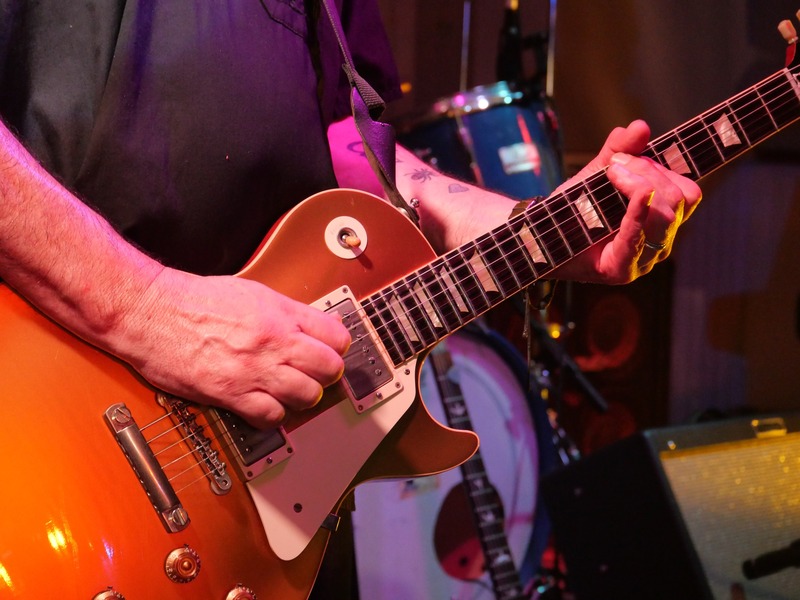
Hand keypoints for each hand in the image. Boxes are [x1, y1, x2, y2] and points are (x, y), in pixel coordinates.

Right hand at [117, 270, 350, 428]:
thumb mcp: (251, 293)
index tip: (330, 352)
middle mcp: (274, 340)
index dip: (337, 347)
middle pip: (329, 368)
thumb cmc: (194, 300)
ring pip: (307, 396)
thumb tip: (313, 328)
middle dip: (327, 374)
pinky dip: (273, 415)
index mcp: (280, 313)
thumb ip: (285, 312)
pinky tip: (265, 405)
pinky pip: (272, 416)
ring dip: (304, 397)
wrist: (152, 312)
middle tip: (316, 375)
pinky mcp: (231, 393)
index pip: (336, 336)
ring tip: (292, 392)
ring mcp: (255, 369)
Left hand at [552, 120, 701, 283]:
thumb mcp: (596, 173)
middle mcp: (659, 245)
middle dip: (649, 171)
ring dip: (639, 182)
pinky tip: (624, 186)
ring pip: (667, 212)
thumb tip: (640, 126)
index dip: (664, 167)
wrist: (537, 237)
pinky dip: (636, 205)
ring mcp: (643, 260)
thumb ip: (618, 151)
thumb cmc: (570, 210)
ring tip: (610, 174)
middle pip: (681, 198)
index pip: (688, 194)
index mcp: (661, 223)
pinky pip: (639, 233)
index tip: (630, 155)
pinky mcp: (621, 270)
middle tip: (615, 165)